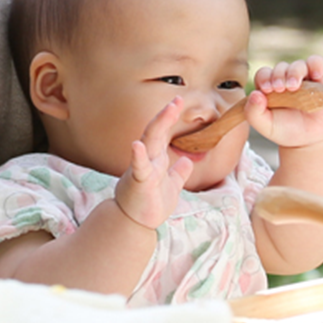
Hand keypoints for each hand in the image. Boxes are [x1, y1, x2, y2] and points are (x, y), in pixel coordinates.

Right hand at [115, 97, 193, 228]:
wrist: (134, 223)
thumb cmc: (150, 204)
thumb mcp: (171, 187)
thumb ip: (178, 173)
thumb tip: (187, 162)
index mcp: (156, 159)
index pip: (162, 133)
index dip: (169, 117)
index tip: (178, 100)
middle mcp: (148, 160)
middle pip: (156, 132)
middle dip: (165, 115)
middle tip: (177, 99)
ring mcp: (142, 169)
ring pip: (149, 144)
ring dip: (158, 126)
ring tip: (167, 111)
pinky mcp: (139, 183)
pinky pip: (139, 168)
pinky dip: (138, 156)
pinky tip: (137, 145)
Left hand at [246, 56, 322, 147]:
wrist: (310, 138)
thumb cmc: (285, 129)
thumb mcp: (265, 126)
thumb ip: (253, 113)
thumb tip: (254, 94)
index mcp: (270, 86)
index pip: (263, 74)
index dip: (264, 78)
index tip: (266, 90)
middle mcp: (286, 78)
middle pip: (280, 67)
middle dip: (278, 76)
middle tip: (279, 89)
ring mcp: (304, 76)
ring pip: (298, 65)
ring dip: (294, 73)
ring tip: (293, 87)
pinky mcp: (322, 77)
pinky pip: (318, 62)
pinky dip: (316, 66)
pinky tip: (315, 76)